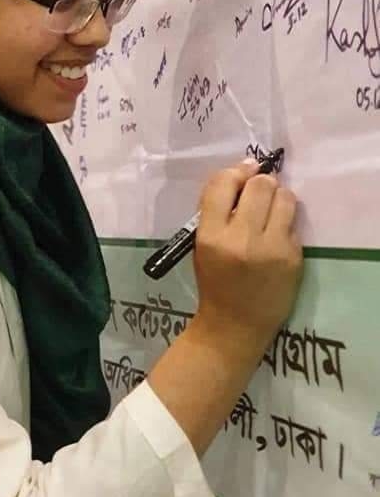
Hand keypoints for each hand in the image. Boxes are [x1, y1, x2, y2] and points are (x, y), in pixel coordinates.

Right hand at [193, 160, 302, 347]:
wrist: (235, 324)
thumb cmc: (215, 282)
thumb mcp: (202, 244)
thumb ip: (216, 211)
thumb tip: (244, 171)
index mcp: (211, 236)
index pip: (223, 184)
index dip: (235, 172)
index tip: (243, 172)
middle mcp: (242, 239)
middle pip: (260, 185)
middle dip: (260, 183)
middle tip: (257, 194)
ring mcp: (271, 248)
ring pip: (284, 197)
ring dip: (277, 198)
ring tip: (270, 211)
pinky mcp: (293, 258)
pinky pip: (293, 223)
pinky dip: (285, 223)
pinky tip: (276, 235)